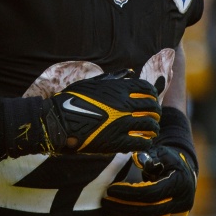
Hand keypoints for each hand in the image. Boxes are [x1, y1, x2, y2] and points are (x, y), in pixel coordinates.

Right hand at [42, 70, 160, 154]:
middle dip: (155, 112)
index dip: (153, 95)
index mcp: (119, 89)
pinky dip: (145, 142)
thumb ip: (113, 78)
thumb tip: (129, 72)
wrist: (59, 121)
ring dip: (153, 128)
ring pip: (150, 126)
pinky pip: (141, 143)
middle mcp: (124, 105)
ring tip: (151, 131)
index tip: (152, 100)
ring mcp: (122, 123)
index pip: (148, 89)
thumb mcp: (93, 82)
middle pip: (152, 107)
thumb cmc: (72, 99)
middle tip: (153, 117)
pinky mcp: (117, 141)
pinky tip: (143, 142)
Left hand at [101, 144, 196, 215]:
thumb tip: (137, 159)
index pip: (151, 193)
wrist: (183, 174)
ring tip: (109, 208)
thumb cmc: (168, 160)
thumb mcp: (161, 153)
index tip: (111, 189)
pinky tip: (120, 215)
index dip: (129, 193)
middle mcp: (183, 203)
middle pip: (148, 211)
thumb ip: (149, 156)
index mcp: (180, 183)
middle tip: (105, 201)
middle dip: (123, 207)